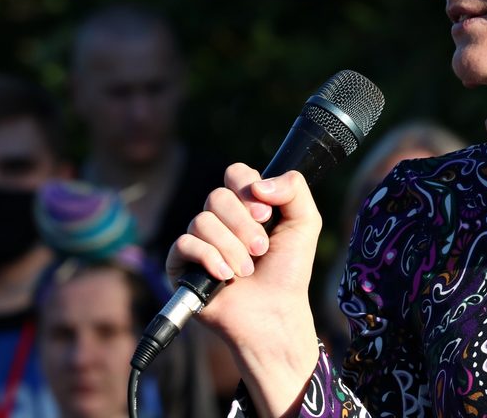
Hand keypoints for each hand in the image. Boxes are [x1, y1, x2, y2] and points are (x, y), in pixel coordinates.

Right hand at [165, 163, 321, 416]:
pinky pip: (184, 244)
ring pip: (201, 220)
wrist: (274, 312)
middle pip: (217, 196)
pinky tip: (226, 276)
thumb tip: (258, 183)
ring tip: (247, 270)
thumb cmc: (289, 270)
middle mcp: (220, 218)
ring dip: (232, 248)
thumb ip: (293, 188)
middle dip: (244, 225)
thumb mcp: (305, 222)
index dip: (248, 188)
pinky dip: (210, 259)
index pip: (235, 174)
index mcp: (246, 204)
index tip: (266, 213)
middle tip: (262, 249)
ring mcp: (199, 240)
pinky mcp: (181, 264)